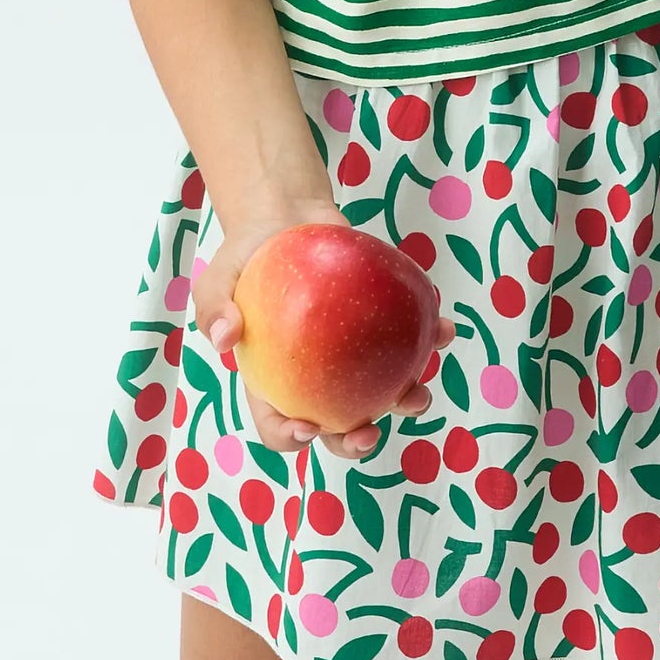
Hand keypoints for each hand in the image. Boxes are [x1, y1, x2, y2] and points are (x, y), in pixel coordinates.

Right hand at [191, 198, 456, 464]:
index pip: (278, 424)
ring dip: (406, 400)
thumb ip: (215, 306)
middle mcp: (316, 378)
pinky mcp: (379, 323)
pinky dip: (431, 335)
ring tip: (418, 393)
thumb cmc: (246, 256)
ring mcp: (351, 354)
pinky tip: (445, 328)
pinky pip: (408, 335)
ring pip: (382, 390)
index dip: (291, 438)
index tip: (307, 428)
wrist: (286, 218)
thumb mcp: (218, 277)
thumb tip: (225, 338)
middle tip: (370, 430)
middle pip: (337, 424)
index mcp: (274, 380)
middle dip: (356, 441)